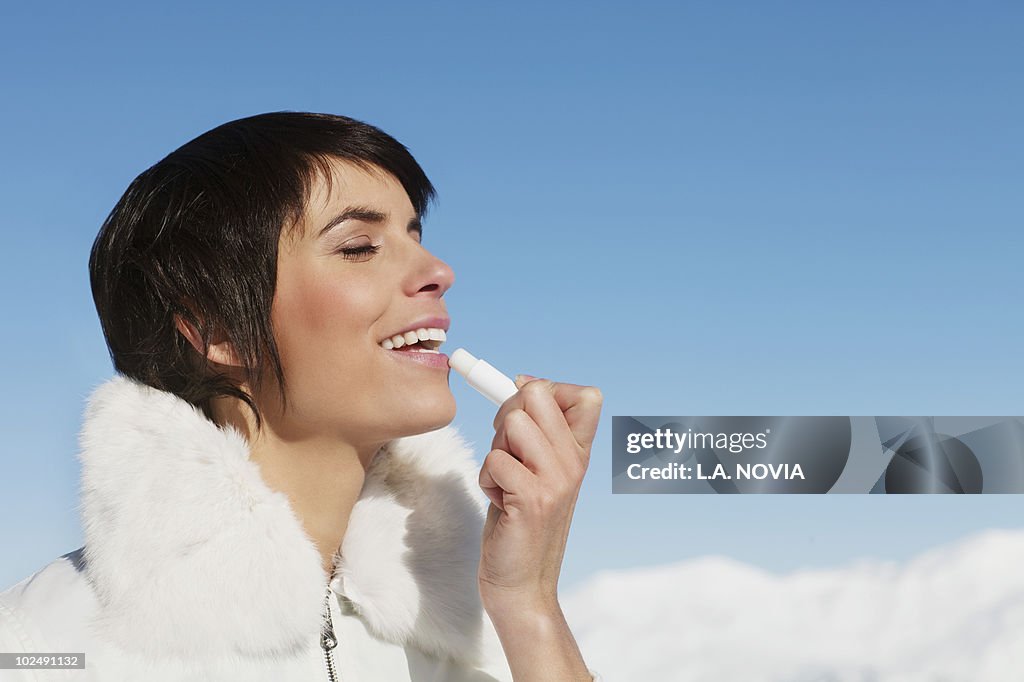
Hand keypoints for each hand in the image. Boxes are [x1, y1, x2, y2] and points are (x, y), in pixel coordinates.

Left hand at [477, 375, 602, 614]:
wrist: (520, 583)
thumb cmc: (518, 522)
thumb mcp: (535, 469)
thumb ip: (535, 429)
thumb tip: (522, 382)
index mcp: (580, 453)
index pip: (587, 395)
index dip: (547, 390)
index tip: (526, 416)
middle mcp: (575, 463)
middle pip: (537, 394)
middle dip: (508, 416)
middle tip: (510, 454)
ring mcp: (556, 481)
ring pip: (513, 423)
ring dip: (495, 450)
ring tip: (505, 481)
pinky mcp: (532, 499)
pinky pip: (494, 460)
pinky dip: (486, 480)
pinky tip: (501, 504)